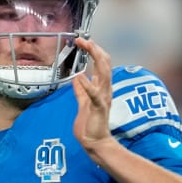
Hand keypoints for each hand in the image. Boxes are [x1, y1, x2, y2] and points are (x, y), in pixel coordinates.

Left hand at [72, 38, 117, 162]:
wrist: (95, 143)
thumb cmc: (90, 125)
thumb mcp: (83, 104)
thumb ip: (80, 92)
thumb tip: (76, 79)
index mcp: (101, 88)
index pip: (101, 64)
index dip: (94, 51)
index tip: (83, 42)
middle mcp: (105, 90)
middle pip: (105, 64)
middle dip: (95, 49)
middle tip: (84, 39)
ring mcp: (103, 98)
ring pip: (104, 73)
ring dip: (96, 58)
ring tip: (87, 47)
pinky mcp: (98, 108)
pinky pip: (94, 94)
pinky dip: (87, 84)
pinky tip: (79, 76)